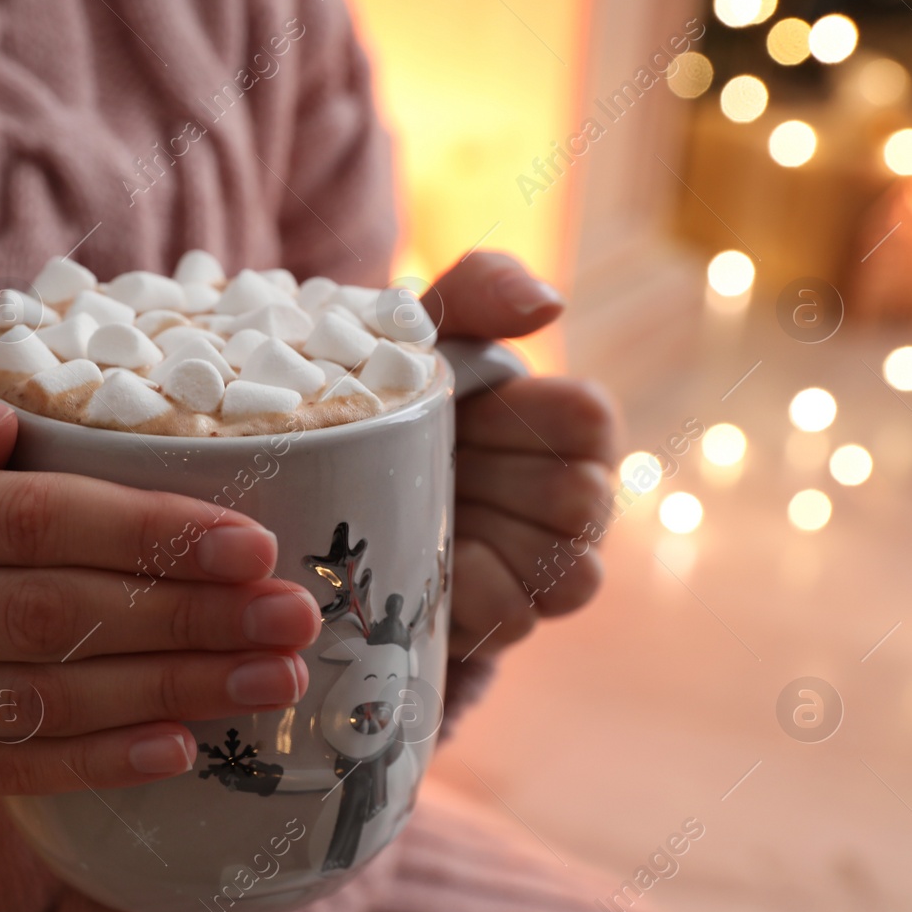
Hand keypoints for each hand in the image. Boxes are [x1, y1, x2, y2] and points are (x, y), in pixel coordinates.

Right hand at [0, 379, 320, 797]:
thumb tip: (0, 426)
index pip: (29, 522)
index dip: (149, 534)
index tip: (253, 542)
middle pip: (52, 617)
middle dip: (188, 617)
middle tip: (294, 618)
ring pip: (45, 700)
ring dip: (172, 692)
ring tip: (274, 680)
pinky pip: (13, 768)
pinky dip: (104, 761)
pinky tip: (186, 748)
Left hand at [426, 253, 617, 659]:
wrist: (321, 482)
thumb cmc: (390, 398)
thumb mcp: (420, 332)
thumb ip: (481, 289)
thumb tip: (551, 304)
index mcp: (559, 424)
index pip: (590, 417)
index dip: (528, 416)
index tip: (468, 410)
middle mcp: (568, 500)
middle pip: (584, 503)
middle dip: (508, 487)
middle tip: (441, 469)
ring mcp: (539, 568)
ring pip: (570, 577)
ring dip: (499, 549)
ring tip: (434, 521)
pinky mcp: (496, 622)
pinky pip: (514, 622)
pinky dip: (469, 597)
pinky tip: (421, 569)